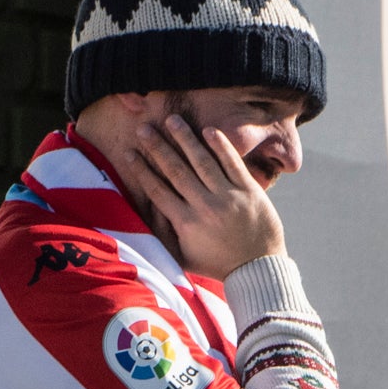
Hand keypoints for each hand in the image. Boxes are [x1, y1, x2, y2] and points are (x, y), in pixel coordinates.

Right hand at [127, 112, 284, 276]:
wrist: (257, 269)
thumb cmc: (216, 263)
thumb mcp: (183, 256)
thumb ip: (163, 234)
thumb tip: (146, 208)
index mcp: (186, 224)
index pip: (158, 190)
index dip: (142, 169)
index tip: (130, 152)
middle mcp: (205, 207)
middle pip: (176, 170)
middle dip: (158, 147)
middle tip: (145, 127)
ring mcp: (229, 197)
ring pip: (202, 162)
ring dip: (186, 139)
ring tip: (173, 120)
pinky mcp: (250, 191)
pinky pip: (232, 163)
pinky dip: (220, 146)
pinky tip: (208, 130)